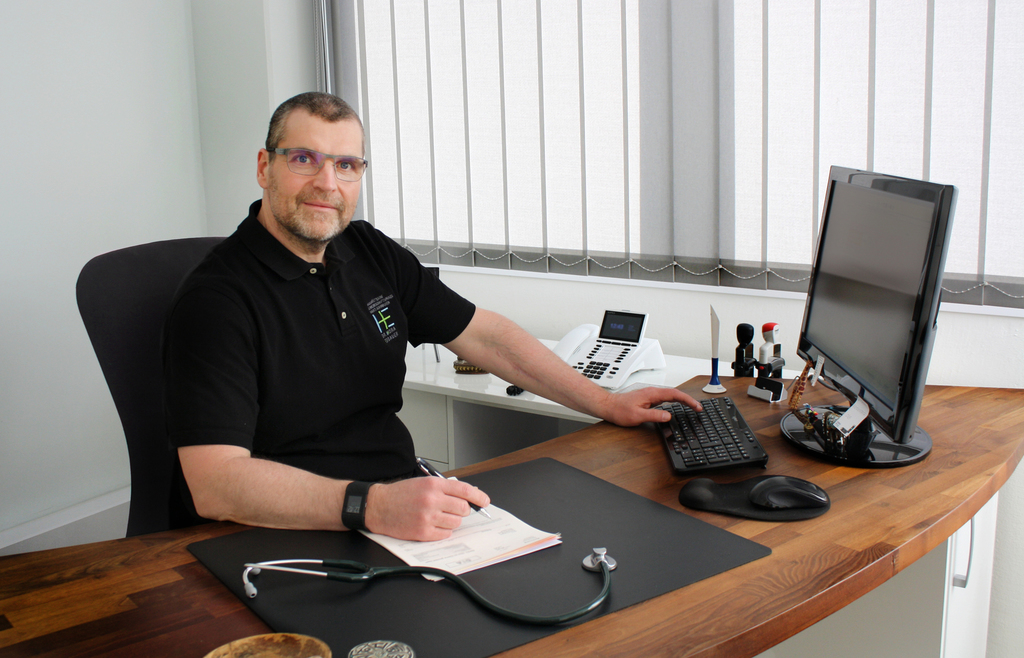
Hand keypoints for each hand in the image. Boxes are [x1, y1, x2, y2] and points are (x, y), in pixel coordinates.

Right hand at [364, 476, 490, 540]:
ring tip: (438, 517)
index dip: (478, 496)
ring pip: (455, 523)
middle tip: (454, 510)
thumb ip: (444, 488)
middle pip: (463, 509)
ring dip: (451, 522)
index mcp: (434, 485)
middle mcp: (432, 500)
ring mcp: (427, 517)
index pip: (465, 490)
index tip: (484, 501)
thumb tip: (467, 496)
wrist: (378, 506)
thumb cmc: (400, 494)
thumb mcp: (423, 483)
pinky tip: (432, 526)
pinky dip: (442, 532)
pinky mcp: (422, 532)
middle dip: (462, 511)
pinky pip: (445, 535)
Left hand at [600, 386, 702, 426]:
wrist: (609, 406)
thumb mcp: (637, 416)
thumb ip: (654, 416)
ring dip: (682, 400)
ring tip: (692, 407)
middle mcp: (652, 392)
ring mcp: (650, 395)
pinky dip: (675, 402)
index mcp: (652, 394)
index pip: (675, 394)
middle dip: (688, 400)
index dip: (687, 400)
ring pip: (671, 396)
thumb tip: (668, 416)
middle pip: (675, 394)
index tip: (696, 406)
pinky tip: (677, 406)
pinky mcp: (648, 399)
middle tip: (698, 408)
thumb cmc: (619, 410)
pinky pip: (665, 399)